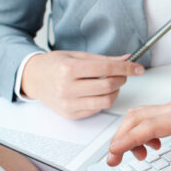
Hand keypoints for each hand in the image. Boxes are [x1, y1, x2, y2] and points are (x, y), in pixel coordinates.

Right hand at [21, 51, 144, 118]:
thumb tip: (126, 58)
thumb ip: (103, 59)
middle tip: (123, 75)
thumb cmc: (53, 65)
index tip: (138, 68)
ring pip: (106, 100)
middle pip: (108, 86)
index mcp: (69, 69)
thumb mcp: (76, 55)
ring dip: (115, 92)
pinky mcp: (71, 114)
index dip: (126, 68)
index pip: (107, 68)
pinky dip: (104, 100)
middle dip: (122, 79)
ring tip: (111, 84)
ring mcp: (69, 103)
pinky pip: (97, 109)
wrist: (32, 78)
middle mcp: (67, 88)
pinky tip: (99, 92)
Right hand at [106, 88, 170, 170]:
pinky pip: (149, 118)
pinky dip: (141, 131)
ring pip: (140, 116)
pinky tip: (150, 147)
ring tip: (133, 157)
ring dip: (129, 134)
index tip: (114, 152)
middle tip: (113, 160)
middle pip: (137, 118)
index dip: (128, 139)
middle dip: (120, 138)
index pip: (148, 125)